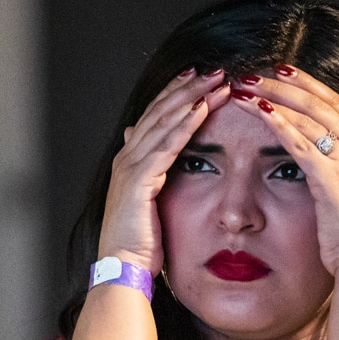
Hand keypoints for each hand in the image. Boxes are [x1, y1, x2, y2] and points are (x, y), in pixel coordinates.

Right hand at [97, 68, 231, 273]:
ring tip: (216, 81)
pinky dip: (184, 126)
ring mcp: (129, 168)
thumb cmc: (141, 245)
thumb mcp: (151, 204)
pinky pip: (166, 147)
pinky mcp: (138, 182)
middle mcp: (126, 158)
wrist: (122, 270)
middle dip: (187, 87)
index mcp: (129, 161)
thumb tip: (161, 159)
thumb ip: (156, 177)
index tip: (199, 76)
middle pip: (159, 111)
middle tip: (214, 69)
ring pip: (163, 122)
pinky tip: (203, 109)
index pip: (154, 116)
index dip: (176, 94)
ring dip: (191, 98)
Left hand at [232, 66, 338, 275]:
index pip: (335, 102)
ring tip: (244, 86)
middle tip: (253, 71)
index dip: (308, 83)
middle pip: (318, 102)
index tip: (282, 69)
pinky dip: (278, 123)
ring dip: (273, 98)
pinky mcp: (330, 176)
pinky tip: (257, 110)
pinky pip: (299, 142)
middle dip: (283, 84)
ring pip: (306, 115)